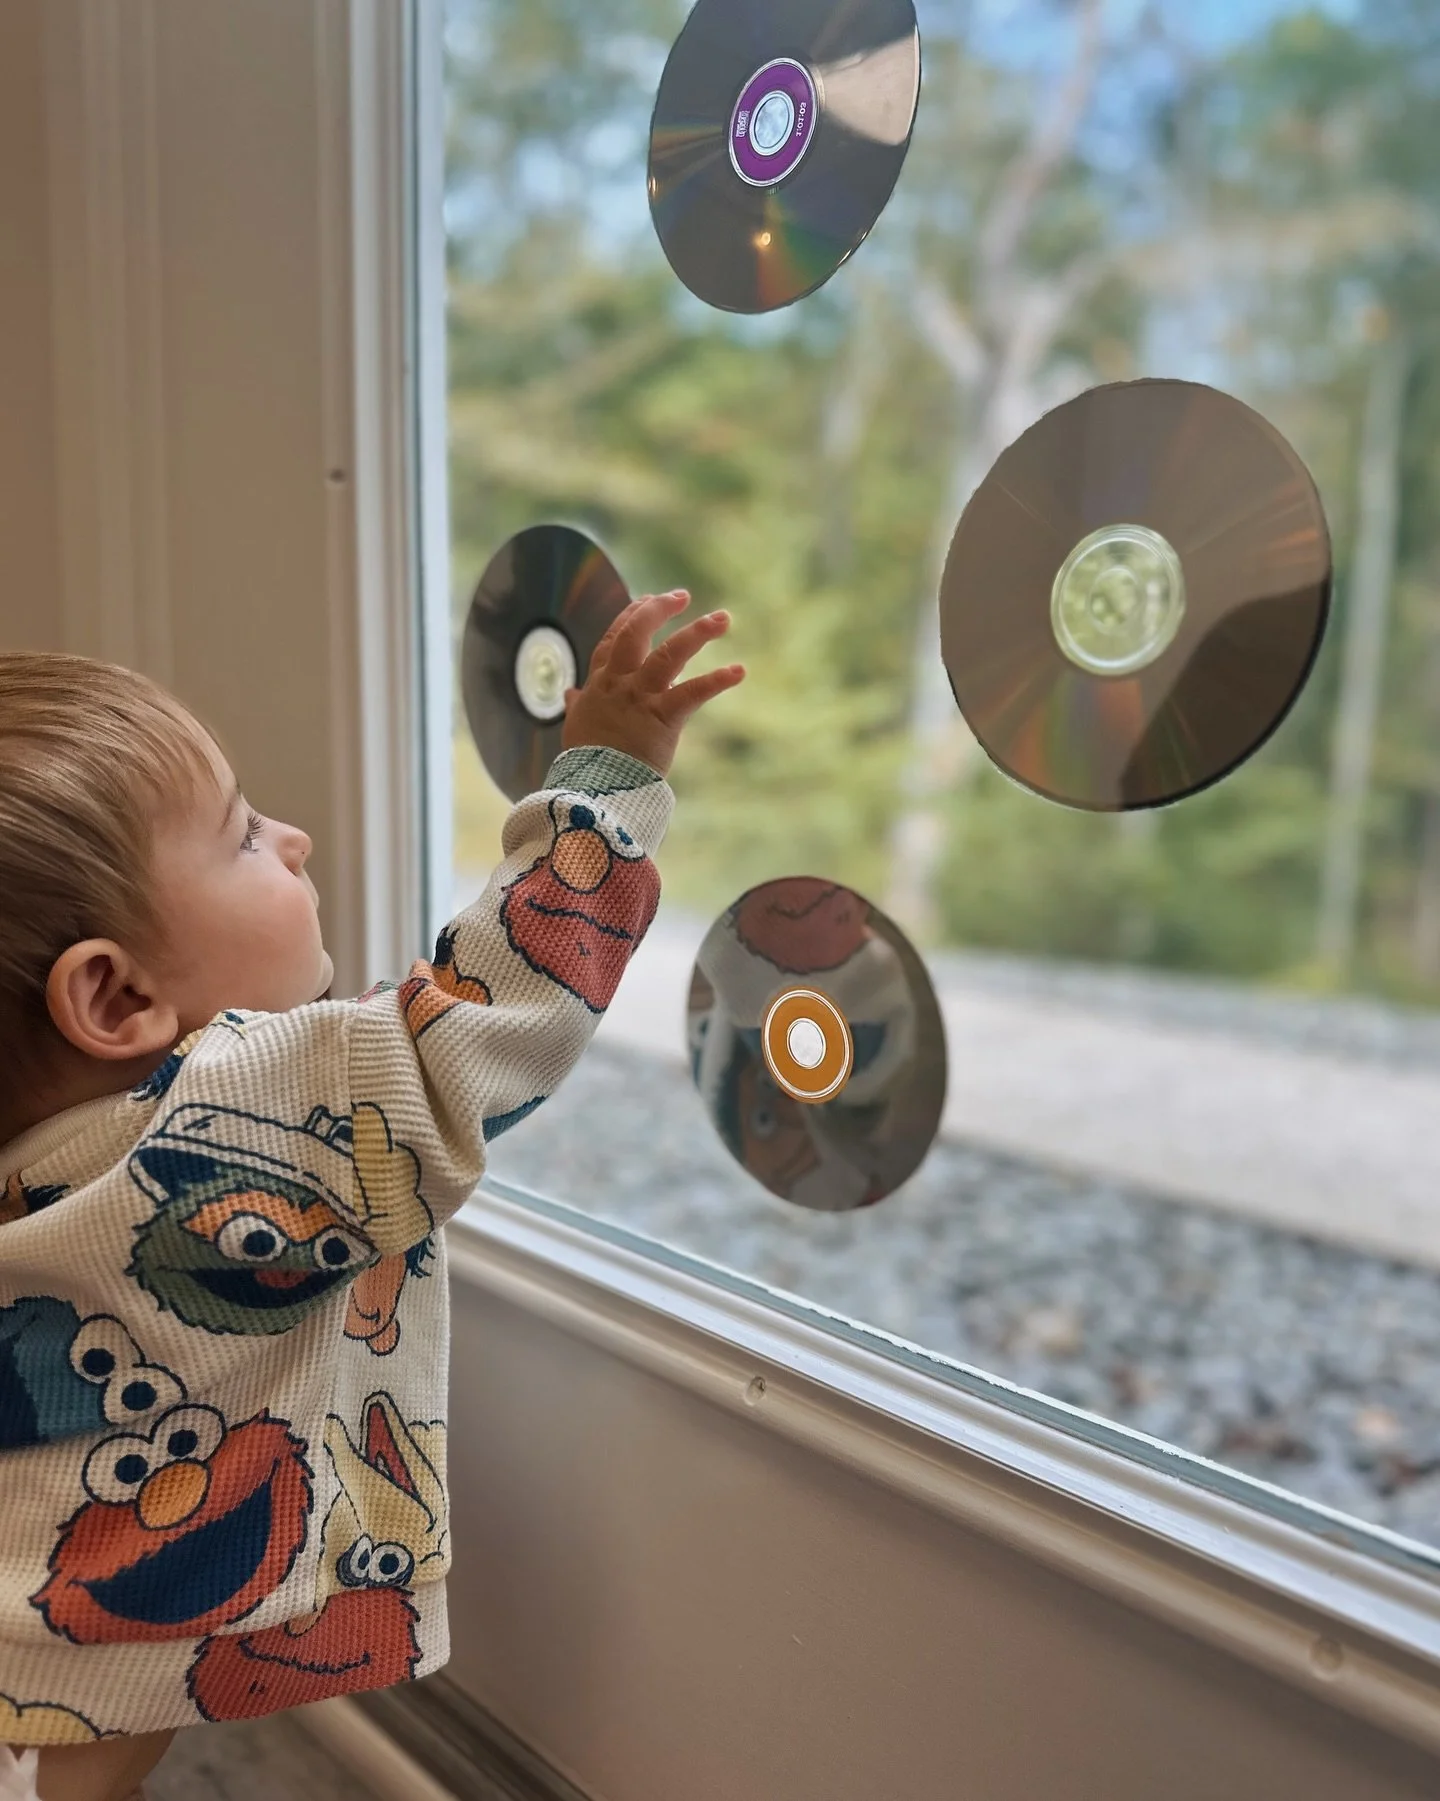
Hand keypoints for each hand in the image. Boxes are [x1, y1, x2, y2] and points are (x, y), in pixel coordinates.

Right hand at [561, 590, 744, 776]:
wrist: (595, 788)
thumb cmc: (586, 762)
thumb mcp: (576, 727)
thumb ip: (578, 706)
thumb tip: (571, 694)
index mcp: (600, 684)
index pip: (613, 639)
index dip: (631, 614)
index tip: (648, 598)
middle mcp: (620, 684)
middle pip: (635, 633)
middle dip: (658, 609)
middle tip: (682, 595)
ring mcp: (641, 698)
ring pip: (669, 655)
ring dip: (697, 633)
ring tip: (722, 618)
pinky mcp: (663, 717)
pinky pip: (693, 693)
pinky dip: (718, 680)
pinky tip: (739, 670)